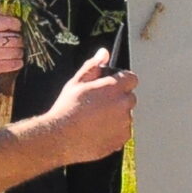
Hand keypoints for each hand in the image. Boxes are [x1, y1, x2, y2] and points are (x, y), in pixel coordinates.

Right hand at [0, 15, 25, 84]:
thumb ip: (1, 25)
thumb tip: (20, 24)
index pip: (8, 21)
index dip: (16, 25)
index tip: (17, 29)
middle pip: (15, 39)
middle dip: (20, 43)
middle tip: (17, 45)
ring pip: (16, 52)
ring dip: (19, 54)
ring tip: (15, 54)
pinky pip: (14, 64)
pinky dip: (18, 63)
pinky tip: (14, 62)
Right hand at [29, 50, 136, 164]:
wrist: (60, 138)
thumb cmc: (67, 109)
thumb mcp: (76, 83)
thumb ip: (93, 66)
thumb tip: (104, 53)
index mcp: (114, 88)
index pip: (131, 78)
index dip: (121, 81)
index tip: (110, 85)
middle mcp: (123, 105)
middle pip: (129, 97)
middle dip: (117, 98)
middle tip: (97, 104)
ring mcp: (124, 123)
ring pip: (126, 115)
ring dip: (116, 115)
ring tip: (94, 119)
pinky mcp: (122, 139)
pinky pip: (123, 132)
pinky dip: (114, 131)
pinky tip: (96, 130)